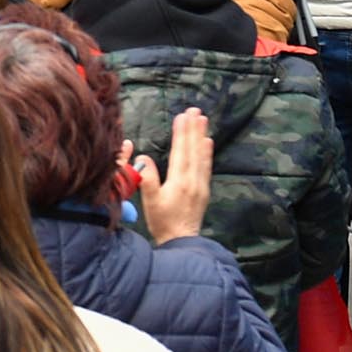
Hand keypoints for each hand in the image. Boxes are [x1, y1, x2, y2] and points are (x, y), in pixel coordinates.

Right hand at [130, 109, 213, 242]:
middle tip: (195, 110)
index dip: (181, 132)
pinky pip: (206, 166)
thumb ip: (148, 179)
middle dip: (194, 129)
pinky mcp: (203, 190)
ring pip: (202, 156)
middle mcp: (193, 180)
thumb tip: (143, 157)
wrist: (181, 241)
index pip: (181, 151)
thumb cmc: (163, 221)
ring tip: (203, 120)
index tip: (182, 115)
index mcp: (180, 181)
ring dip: (202, 136)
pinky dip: (207, 152)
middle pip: (194, 150)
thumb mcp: (150, 201)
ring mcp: (200, 185)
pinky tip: (208, 143)